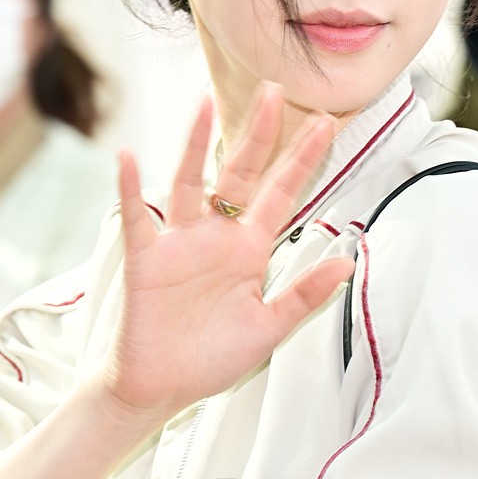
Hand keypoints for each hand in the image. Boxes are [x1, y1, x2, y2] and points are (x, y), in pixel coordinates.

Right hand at [101, 82, 353, 424]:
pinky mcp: (147, 257)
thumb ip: (304, 293)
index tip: (328, 123)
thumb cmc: (212, 358)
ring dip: (197, 143)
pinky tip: (129, 158)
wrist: (161, 388)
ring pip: (191, 182)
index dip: (303, 159)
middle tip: (277, 90)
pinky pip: (137, 217)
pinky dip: (131, 188)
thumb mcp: (269, 327)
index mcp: (250, 248)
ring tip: (205, 103)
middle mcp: (217, 235)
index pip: (282, 193)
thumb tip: (348, 261)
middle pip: (241, 173)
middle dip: (260, 133)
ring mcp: (181, 242)